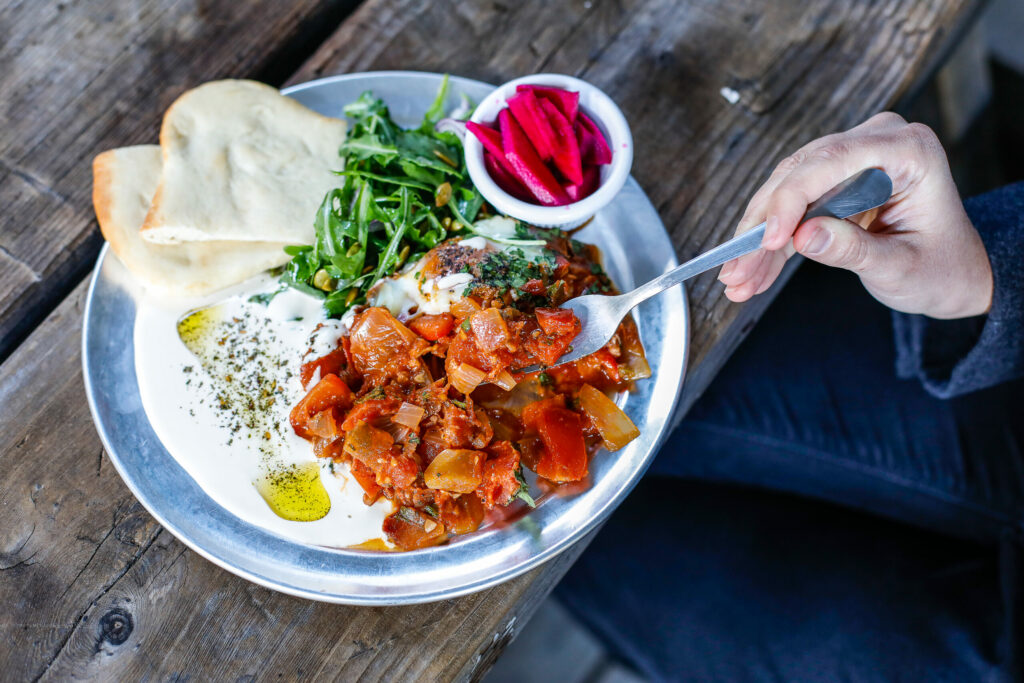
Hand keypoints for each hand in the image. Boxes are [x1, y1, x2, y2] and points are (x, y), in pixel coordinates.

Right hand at [718, 112, 992, 318]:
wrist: (954, 273)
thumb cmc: (942, 268)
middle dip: (762, 227)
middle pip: (799, 175)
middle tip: (736, 270)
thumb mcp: (901, 267)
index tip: (767, 241)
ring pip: (785, 192)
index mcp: (907, 150)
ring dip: (757, 240)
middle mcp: (876, 142)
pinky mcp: (834, 181)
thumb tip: (801, 236)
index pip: (832, 161)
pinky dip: (770, 244)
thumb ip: (852, 250)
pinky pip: (791, 208)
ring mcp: (853, 159)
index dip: (790, 200)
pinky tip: (750, 273)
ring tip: (737, 280)